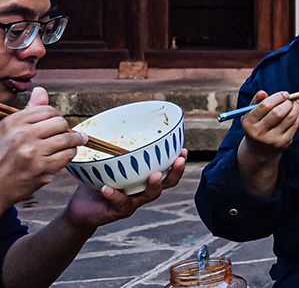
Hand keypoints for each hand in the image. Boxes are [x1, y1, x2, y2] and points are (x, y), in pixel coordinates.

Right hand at [0, 87, 85, 209]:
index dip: (55, 115)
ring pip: (67, 138)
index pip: (47, 110)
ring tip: (76, 141)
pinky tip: (65, 155)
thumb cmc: (2, 157)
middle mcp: (22, 136)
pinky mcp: (42, 169)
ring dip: (74, 141)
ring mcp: (33, 153)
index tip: (57, 121)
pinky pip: (67, 155)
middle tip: (66, 133)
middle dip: (65, 128)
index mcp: (13, 123)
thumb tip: (41, 91)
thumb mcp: (8, 131)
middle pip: (60, 123)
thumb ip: (28, 112)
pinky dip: (70, 154)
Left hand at [64, 149, 186, 229]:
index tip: (183, 150)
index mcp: (144, 177)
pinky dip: (113, 195)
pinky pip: (119, 202)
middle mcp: (143, 189)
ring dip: (154, 185)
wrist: (80, 208)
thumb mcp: (105, 162)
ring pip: (149, 195)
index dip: (178, 162)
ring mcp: (132, 201)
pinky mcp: (117, 211)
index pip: (167, 170)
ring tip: (154, 175)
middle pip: (167, 182)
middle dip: (176, 171)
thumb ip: (110, 148)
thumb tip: (105, 124)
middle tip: (179, 160)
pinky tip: (106, 188)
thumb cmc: (96, 181)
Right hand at [240, 90, 298, 161]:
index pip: (265, 106)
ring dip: (296, 107)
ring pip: (290, 118)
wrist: (259, 151)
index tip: (285, 94)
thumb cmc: (256, 126)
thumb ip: (256, 102)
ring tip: (296, 102)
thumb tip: (262, 92)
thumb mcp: (251, 114)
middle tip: (290, 99)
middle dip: (288, 102)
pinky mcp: (283, 143)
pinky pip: (295, 125)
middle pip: (279, 112)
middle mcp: (259, 133)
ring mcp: (272, 139)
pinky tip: (298, 110)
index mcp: (249, 123)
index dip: (278, 97)